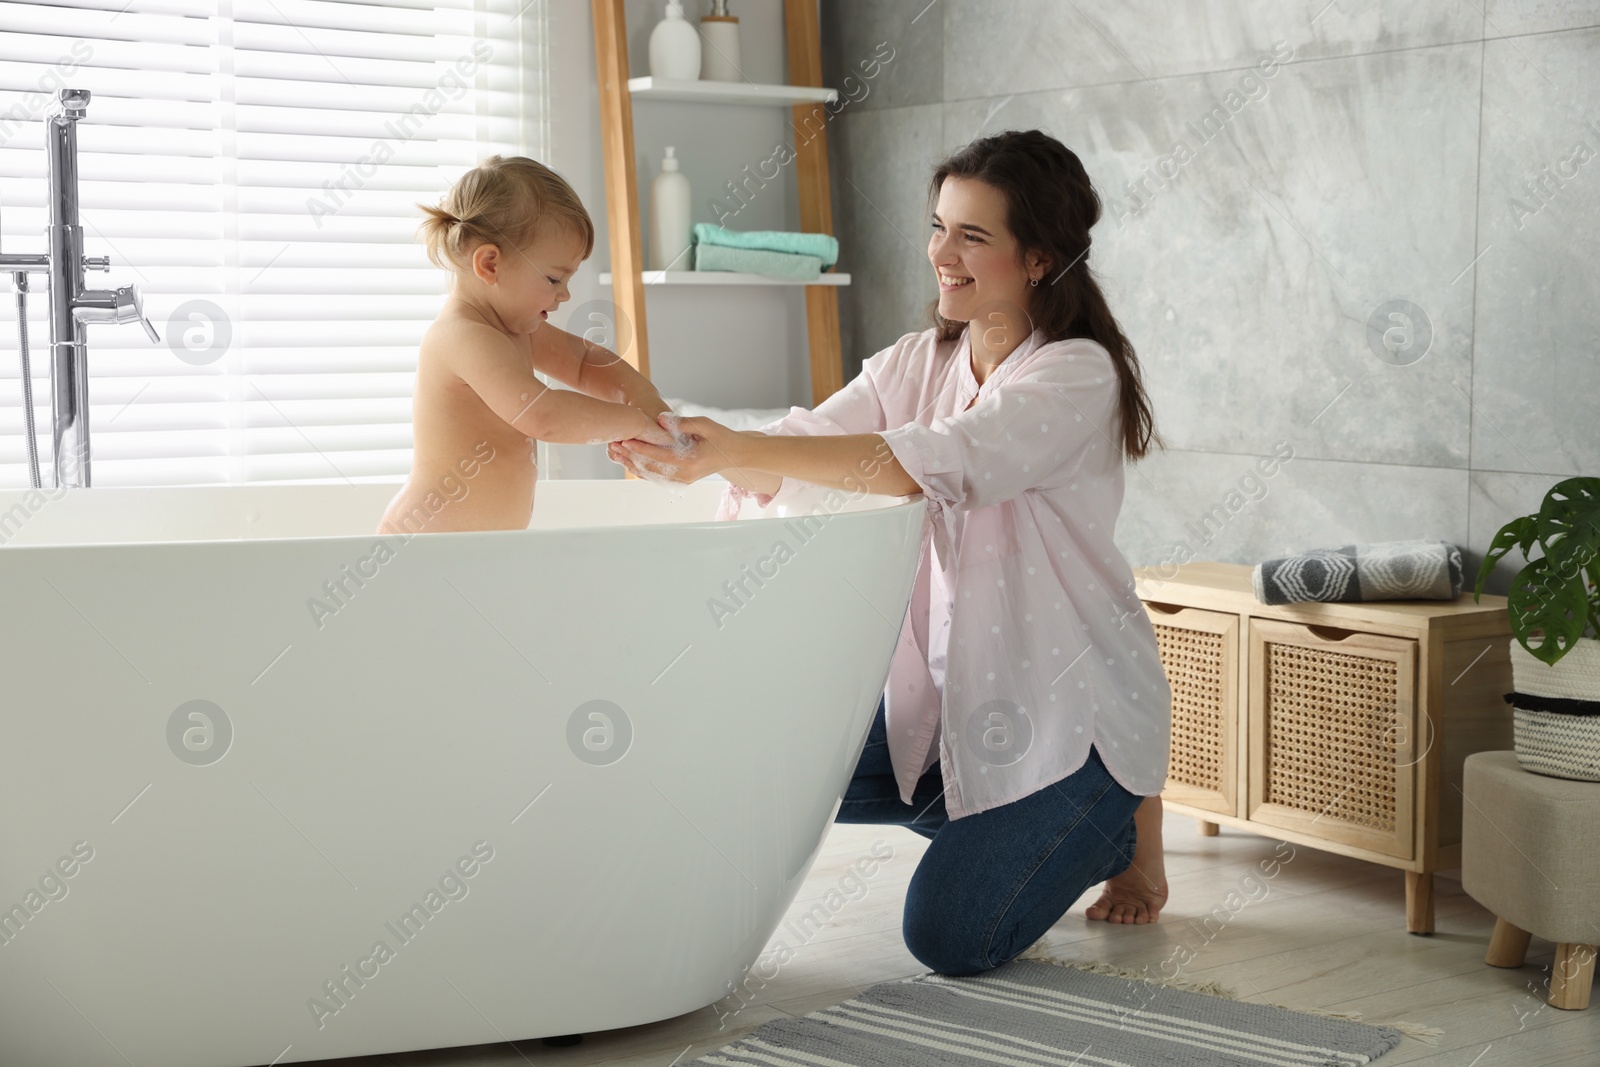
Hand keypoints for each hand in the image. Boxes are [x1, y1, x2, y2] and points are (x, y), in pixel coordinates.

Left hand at [609, 414, 738, 483]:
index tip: (624, 438)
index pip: (659, 456)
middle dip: (631, 457)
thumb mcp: (705, 425)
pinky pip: (657, 477)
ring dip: (632, 465)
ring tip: (616, 453)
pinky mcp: (680, 482)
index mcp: (691, 462)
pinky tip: (629, 460)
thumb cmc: (720, 436)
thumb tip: (660, 419)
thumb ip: (683, 423)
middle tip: (614, 445)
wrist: (734, 455)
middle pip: (651, 468)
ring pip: (651, 475)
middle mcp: (685, 476)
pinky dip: (642, 469)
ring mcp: (683, 481)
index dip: (640, 448)